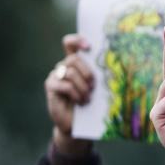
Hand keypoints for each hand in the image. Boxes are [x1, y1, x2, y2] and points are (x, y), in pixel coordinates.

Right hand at [45, 34, 94, 154]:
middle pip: (73, 59)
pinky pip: (64, 85)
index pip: (70, 43)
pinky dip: (75, 93)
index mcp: (75, 63)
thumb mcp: (97, 87)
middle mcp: (63, 67)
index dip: (77, 40)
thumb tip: (114, 63)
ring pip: (70, 72)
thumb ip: (98, 74)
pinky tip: (81, 101)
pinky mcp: (51, 87)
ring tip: (88, 97)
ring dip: (82, 86)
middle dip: (87, 72)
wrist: (76, 124)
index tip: (88, 46)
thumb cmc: (90, 104)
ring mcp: (55, 76)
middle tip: (94, 86)